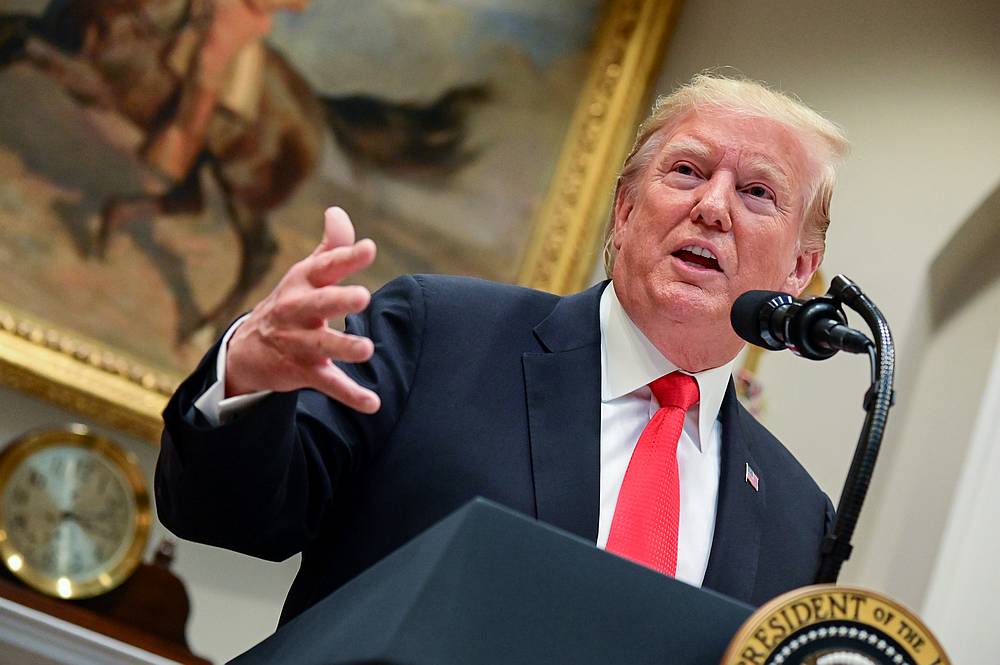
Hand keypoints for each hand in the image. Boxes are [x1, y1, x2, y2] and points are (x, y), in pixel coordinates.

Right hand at [224, 207, 380, 413]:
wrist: (246, 350)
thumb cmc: (290, 303)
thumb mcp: (305, 274)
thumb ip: (331, 247)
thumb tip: (338, 211)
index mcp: (303, 283)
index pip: (325, 266)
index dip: (346, 257)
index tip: (369, 248)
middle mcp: (298, 311)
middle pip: (319, 304)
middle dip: (338, 300)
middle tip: (363, 295)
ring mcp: (299, 343)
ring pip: (322, 346)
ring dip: (344, 347)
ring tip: (367, 349)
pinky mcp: (302, 372)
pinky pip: (328, 384)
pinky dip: (350, 395)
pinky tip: (373, 403)